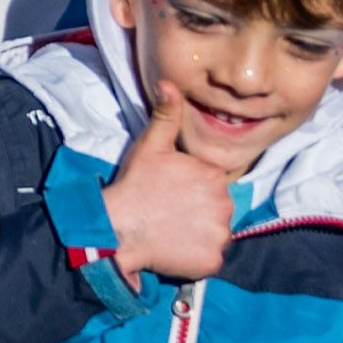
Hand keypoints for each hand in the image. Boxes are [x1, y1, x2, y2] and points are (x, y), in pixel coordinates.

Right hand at [87, 92, 234, 285]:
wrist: (117, 229)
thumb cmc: (134, 185)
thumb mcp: (151, 145)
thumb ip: (167, 114)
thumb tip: (168, 82)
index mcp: (214, 175)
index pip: (212, 184)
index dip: (192, 189)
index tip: (171, 194)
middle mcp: (225, 204)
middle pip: (217, 209)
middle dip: (199, 211)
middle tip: (170, 213)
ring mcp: (220, 234)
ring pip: (216, 233)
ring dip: (199, 234)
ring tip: (171, 231)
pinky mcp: (213, 260)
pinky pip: (211, 258)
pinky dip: (197, 257)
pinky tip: (175, 248)